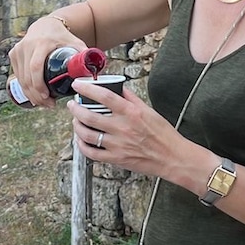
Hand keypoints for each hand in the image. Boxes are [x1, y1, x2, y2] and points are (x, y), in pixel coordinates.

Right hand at [8, 14, 86, 106]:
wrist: (45, 26)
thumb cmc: (63, 37)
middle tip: (48, 105)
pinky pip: (18, 76)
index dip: (38, 83)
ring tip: (43, 103)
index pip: (35, 66)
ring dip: (30, 94)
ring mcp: (18, 50)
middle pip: (27, 76)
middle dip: (36, 94)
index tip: (46, 96)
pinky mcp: (13, 54)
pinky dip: (25, 88)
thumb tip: (95, 74)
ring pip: (21, 78)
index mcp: (42, 43)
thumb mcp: (75, 43)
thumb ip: (85, 56)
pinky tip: (33, 96)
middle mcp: (27, 45)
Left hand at [68, 80, 192, 181]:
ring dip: (77, 126)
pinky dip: (82, 145)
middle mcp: (122, 128)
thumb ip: (131, 99)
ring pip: (87, 134)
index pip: (104, 96)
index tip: (78, 86)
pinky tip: (81, 140)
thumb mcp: (149, 111)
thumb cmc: (163, 134)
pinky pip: (92, 153)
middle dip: (75, 109)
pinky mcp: (116, 159)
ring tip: (75, 121)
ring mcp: (118, 145)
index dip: (87, 89)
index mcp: (131, 113)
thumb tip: (118, 88)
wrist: (172, 157)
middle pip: (90, 116)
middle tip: (72, 105)